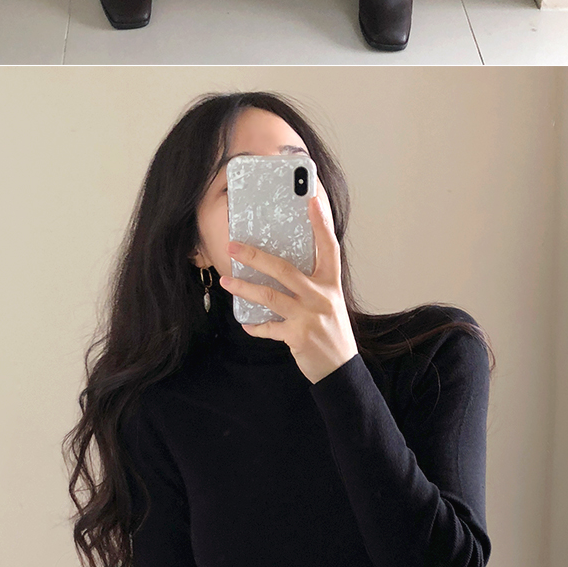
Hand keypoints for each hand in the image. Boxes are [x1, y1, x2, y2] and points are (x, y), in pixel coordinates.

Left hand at [219, 184, 358, 382]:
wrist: (340, 367)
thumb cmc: (331, 328)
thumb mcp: (329, 300)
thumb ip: (311, 283)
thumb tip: (282, 265)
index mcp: (330, 282)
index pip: (328, 245)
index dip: (320, 222)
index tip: (311, 199)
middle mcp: (321, 296)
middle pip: (285, 269)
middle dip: (256, 257)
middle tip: (233, 247)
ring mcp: (309, 316)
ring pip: (270, 297)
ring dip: (245, 288)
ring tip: (227, 281)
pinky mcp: (298, 336)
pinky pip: (269, 327)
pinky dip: (255, 326)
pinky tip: (245, 323)